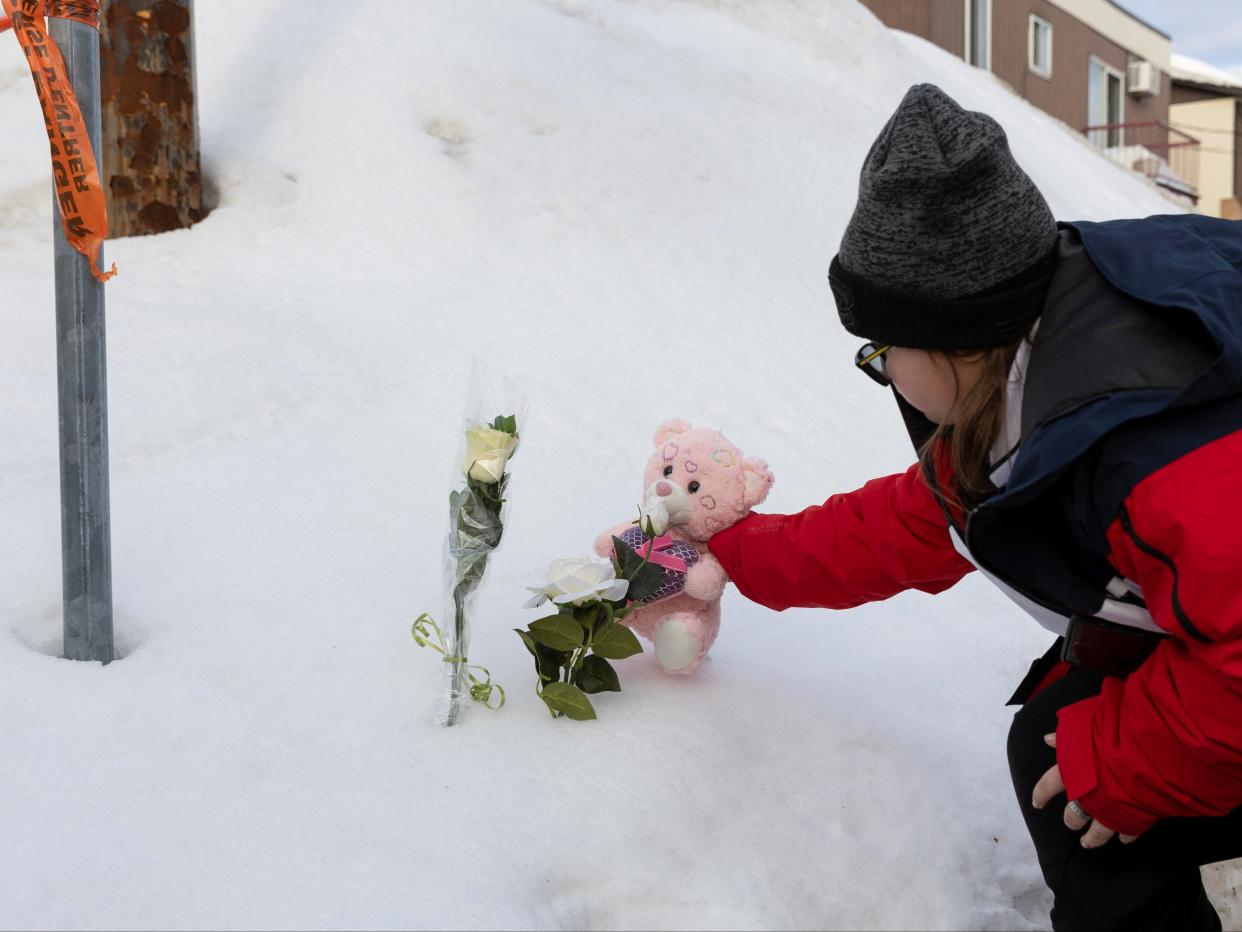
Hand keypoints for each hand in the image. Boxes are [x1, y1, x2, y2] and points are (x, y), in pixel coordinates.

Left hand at [1032, 733, 1142, 847]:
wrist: (1149, 753)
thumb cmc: (1115, 734)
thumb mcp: (1087, 725)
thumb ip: (1069, 735)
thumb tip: (1048, 739)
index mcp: (1072, 772)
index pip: (1048, 786)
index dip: (1041, 794)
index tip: (1037, 804)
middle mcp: (1088, 795)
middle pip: (1074, 814)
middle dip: (1071, 820)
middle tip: (1071, 823)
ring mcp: (1111, 810)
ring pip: (1097, 831)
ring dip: (1093, 838)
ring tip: (1088, 842)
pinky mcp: (1134, 818)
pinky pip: (1128, 831)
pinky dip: (1126, 834)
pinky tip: (1124, 838)